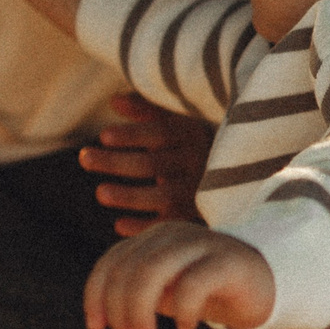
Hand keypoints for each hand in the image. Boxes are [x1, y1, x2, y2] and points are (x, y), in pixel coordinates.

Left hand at [83, 93, 210, 236]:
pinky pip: (169, 225)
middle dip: (116, 161)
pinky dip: (145, 227)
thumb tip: (114, 101)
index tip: (103, 136)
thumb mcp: (177, 119)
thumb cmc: (195, 141)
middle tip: (84, 157)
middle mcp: (199, 162)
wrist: (245, 176)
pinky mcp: (197, 217)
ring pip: (162, 196)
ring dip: (130, 196)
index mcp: (193, 133)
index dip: (133, 134)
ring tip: (100, 193)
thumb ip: (147, 108)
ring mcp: (199, 191)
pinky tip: (119, 225)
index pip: (161, 132)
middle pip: (153, 164)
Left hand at [85, 220, 275, 328]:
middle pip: (130, 268)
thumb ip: (136, 293)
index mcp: (155, 238)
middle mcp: (174, 234)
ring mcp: (202, 244)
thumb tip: (102, 315)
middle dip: (119, 307)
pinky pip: (193, 283)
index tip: (96, 327)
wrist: (268, 283)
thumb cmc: (210, 291)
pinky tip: (186, 328)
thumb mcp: (167, 292)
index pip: (113, 260)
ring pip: (153, 271)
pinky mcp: (228, 261)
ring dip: (140, 309)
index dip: (96, 294)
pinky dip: (182, 310)